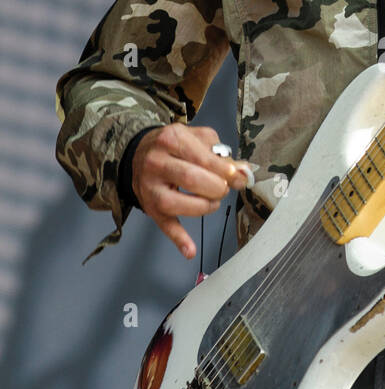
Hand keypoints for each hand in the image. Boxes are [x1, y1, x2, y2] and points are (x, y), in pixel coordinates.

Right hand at [131, 124, 247, 258]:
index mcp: (171, 139)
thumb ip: (221, 154)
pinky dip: (178, 239)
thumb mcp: (196, 138)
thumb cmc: (173, 147)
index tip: (238, 177)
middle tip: (223, 188)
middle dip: (216, 187)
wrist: (138, 154)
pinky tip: (190, 250)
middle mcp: (156, 163)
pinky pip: (164, 225)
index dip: (225, 170)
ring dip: (204, 206)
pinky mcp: (150, 207)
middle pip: (191, 178)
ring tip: (212, 201)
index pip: (203, 158)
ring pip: (177, 203)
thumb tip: (243, 171)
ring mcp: (150, 187)